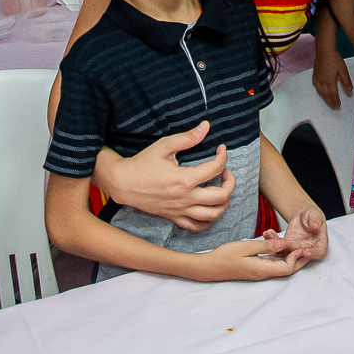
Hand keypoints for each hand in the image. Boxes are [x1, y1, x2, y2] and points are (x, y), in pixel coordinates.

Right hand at [103, 122, 234, 230]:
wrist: (123, 183)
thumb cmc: (142, 163)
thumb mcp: (164, 145)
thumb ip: (188, 137)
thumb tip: (206, 126)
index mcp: (184, 179)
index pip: (215, 169)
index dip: (223, 157)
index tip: (221, 150)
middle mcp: (185, 198)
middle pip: (221, 196)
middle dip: (230, 183)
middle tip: (226, 172)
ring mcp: (180, 210)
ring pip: (213, 215)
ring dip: (224, 203)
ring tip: (222, 191)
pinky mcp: (174, 217)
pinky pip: (196, 227)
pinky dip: (208, 221)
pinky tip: (209, 209)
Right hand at [196, 237, 310, 281]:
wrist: (209, 266)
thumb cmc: (225, 256)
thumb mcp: (246, 247)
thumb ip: (266, 246)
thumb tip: (284, 244)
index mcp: (263, 270)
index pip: (288, 267)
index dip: (297, 257)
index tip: (304, 245)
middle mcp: (263, 273)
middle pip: (287, 269)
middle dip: (299, 258)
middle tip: (307, 247)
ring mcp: (259, 271)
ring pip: (280, 265)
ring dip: (289, 255)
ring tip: (295, 243)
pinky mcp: (255, 268)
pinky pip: (272, 262)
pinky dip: (278, 254)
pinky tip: (277, 243)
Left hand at [269, 205, 327, 261]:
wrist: (303, 217)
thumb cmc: (313, 216)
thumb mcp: (315, 215)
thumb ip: (315, 221)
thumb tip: (316, 227)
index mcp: (320, 244)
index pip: (319, 253)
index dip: (313, 254)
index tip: (305, 251)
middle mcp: (308, 250)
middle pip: (301, 255)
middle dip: (291, 250)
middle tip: (283, 243)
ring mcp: (296, 250)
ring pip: (287, 252)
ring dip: (277, 246)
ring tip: (271, 236)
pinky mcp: (286, 247)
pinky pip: (279, 247)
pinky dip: (272, 240)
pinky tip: (267, 233)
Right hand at [312, 54, 352, 109]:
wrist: (324, 50)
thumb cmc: (335, 58)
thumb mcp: (343, 69)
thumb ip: (346, 81)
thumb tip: (350, 91)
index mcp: (330, 80)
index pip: (333, 94)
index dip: (335, 101)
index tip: (338, 106)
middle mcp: (322, 81)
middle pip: (326, 94)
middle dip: (330, 102)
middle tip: (334, 107)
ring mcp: (317, 78)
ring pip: (320, 92)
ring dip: (324, 98)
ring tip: (328, 102)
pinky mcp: (314, 75)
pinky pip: (316, 86)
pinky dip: (319, 92)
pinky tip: (320, 92)